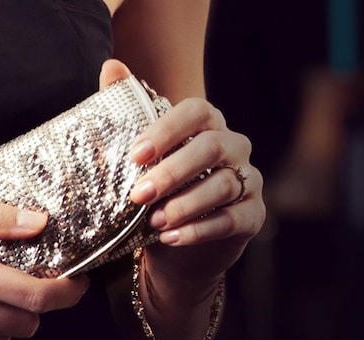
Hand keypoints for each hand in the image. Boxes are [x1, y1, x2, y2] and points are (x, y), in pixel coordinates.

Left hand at [100, 59, 264, 287]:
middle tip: (138, 195)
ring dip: (185, 204)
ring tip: (154, 222)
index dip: (168, 129)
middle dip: (172, 171)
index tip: (135, 154)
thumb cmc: (157, 194)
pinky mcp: (252, 216)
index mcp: (206, 125)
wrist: (175, 250)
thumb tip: (111, 66)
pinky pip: (232, 220)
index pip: (196, 112)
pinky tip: (171, 238)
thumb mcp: (137, 159)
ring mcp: (248, 181)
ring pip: (223, 185)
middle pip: (211, 148)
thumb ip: (125, 112)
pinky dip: (200, 230)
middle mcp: (233, 148)